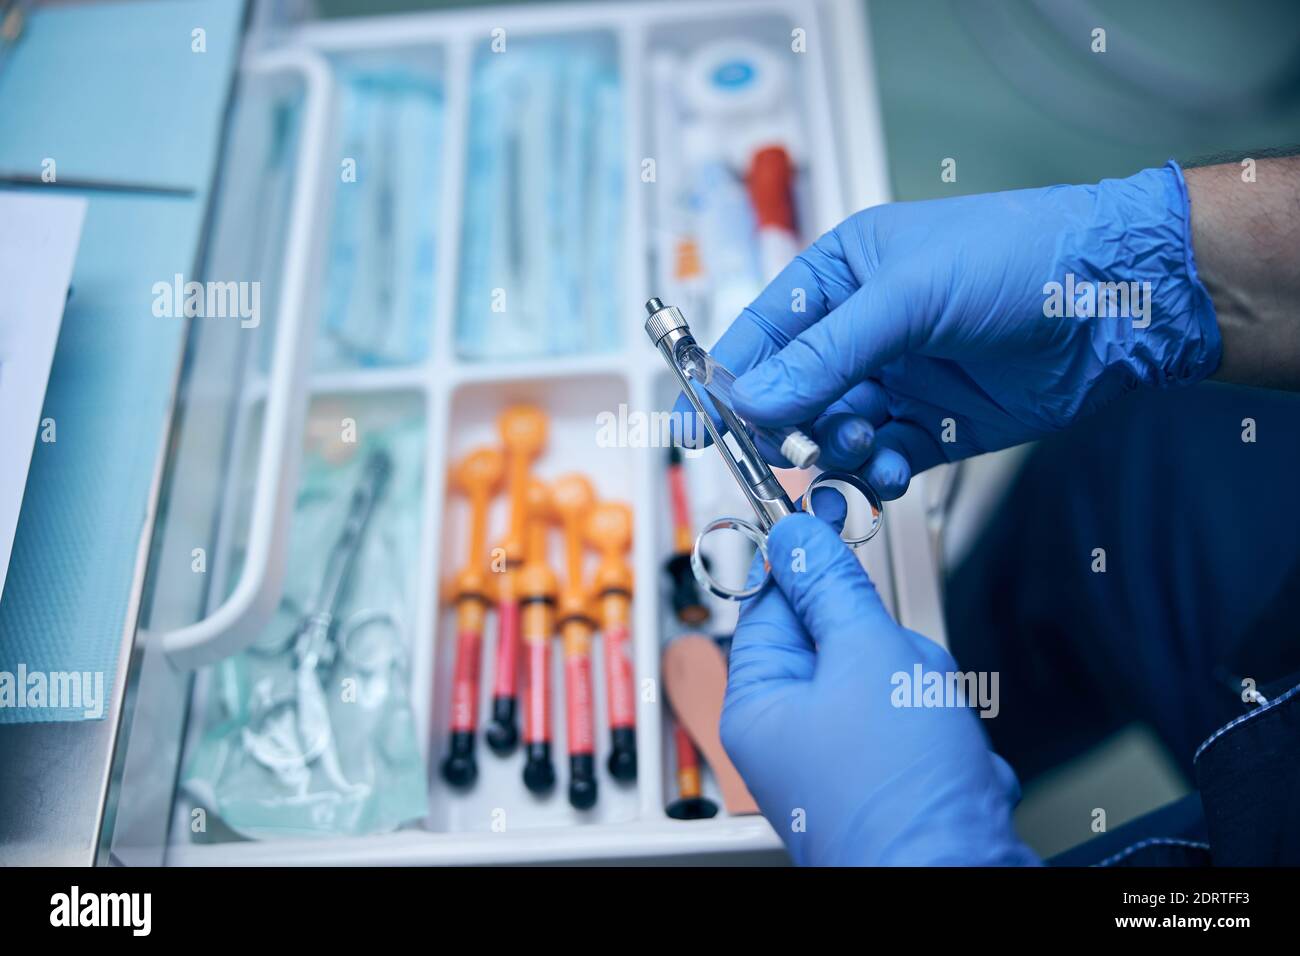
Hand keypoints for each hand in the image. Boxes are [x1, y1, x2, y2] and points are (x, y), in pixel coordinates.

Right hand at [676, 161, 1220, 497]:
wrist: (1117, 305)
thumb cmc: (1018, 261)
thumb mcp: (907, 297)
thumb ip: (824, 354)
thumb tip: (750, 401)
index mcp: (841, 275)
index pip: (762, 335)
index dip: (726, 380)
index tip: (694, 426)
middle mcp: (861, 331)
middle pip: (790, 394)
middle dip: (786, 425)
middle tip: (791, 445)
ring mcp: (896, 382)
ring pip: (830, 435)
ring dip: (833, 451)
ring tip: (858, 447)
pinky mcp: (932, 428)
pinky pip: (878, 462)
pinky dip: (874, 474)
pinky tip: (888, 469)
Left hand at [721, 512, 1038, 865]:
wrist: (958, 882)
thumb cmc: (899, 797)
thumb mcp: (867, 659)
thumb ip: (835, 590)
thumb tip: (800, 534)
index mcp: (762, 702)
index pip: (774, 601)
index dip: (810, 562)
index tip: (833, 520)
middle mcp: (795, 734)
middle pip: (843, 638)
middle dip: (891, 649)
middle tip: (902, 676)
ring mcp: (846, 760)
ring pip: (894, 679)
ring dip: (928, 694)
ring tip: (933, 732)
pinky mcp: (894, 781)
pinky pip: (923, 724)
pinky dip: (947, 737)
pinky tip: (952, 766)